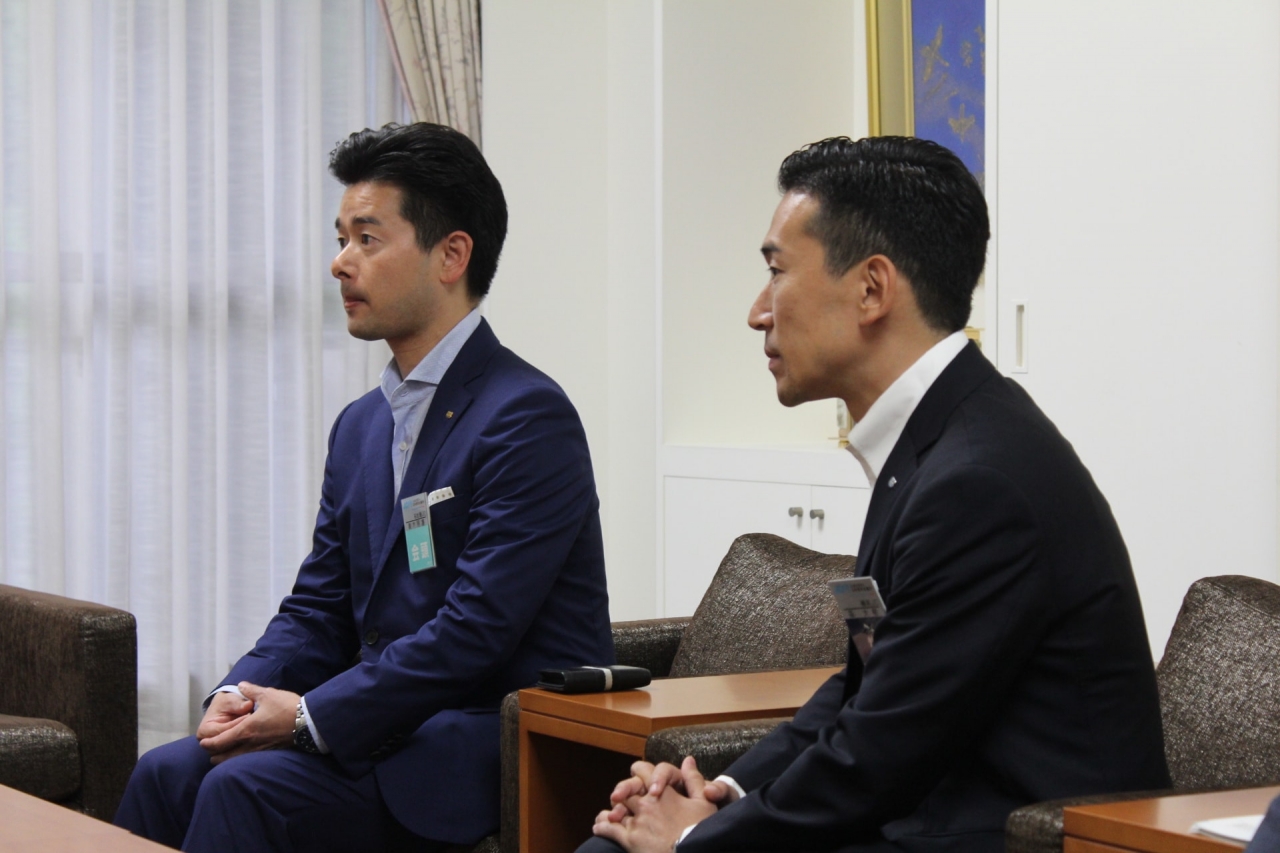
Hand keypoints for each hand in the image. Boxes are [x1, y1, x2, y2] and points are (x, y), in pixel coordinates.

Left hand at [197, 682, 300, 764]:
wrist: (309, 723)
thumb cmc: (288, 708)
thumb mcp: (268, 695)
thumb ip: (251, 690)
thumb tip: (241, 686)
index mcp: (245, 730)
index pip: (218, 742)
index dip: (207, 743)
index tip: (201, 742)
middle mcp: (249, 744)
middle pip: (222, 757)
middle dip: (214, 754)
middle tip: (211, 749)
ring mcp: (259, 751)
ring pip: (234, 761)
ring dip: (226, 758)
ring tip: (223, 754)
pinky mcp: (269, 753)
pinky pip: (248, 760)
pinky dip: (240, 759)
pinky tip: (243, 755)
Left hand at [592, 757, 723, 852]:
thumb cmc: (700, 831)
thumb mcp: (704, 804)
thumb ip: (694, 780)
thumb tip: (688, 759)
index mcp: (662, 793)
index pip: (643, 771)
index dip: (639, 771)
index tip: (637, 774)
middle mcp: (646, 805)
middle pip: (625, 791)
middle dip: (622, 792)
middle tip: (618, 797)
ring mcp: (636, 822)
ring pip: (615, 811)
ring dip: (612, 812)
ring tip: (607, 816)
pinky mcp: (629, 840)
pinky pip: (609, 830)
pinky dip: (602, 827)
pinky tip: (598, 828)